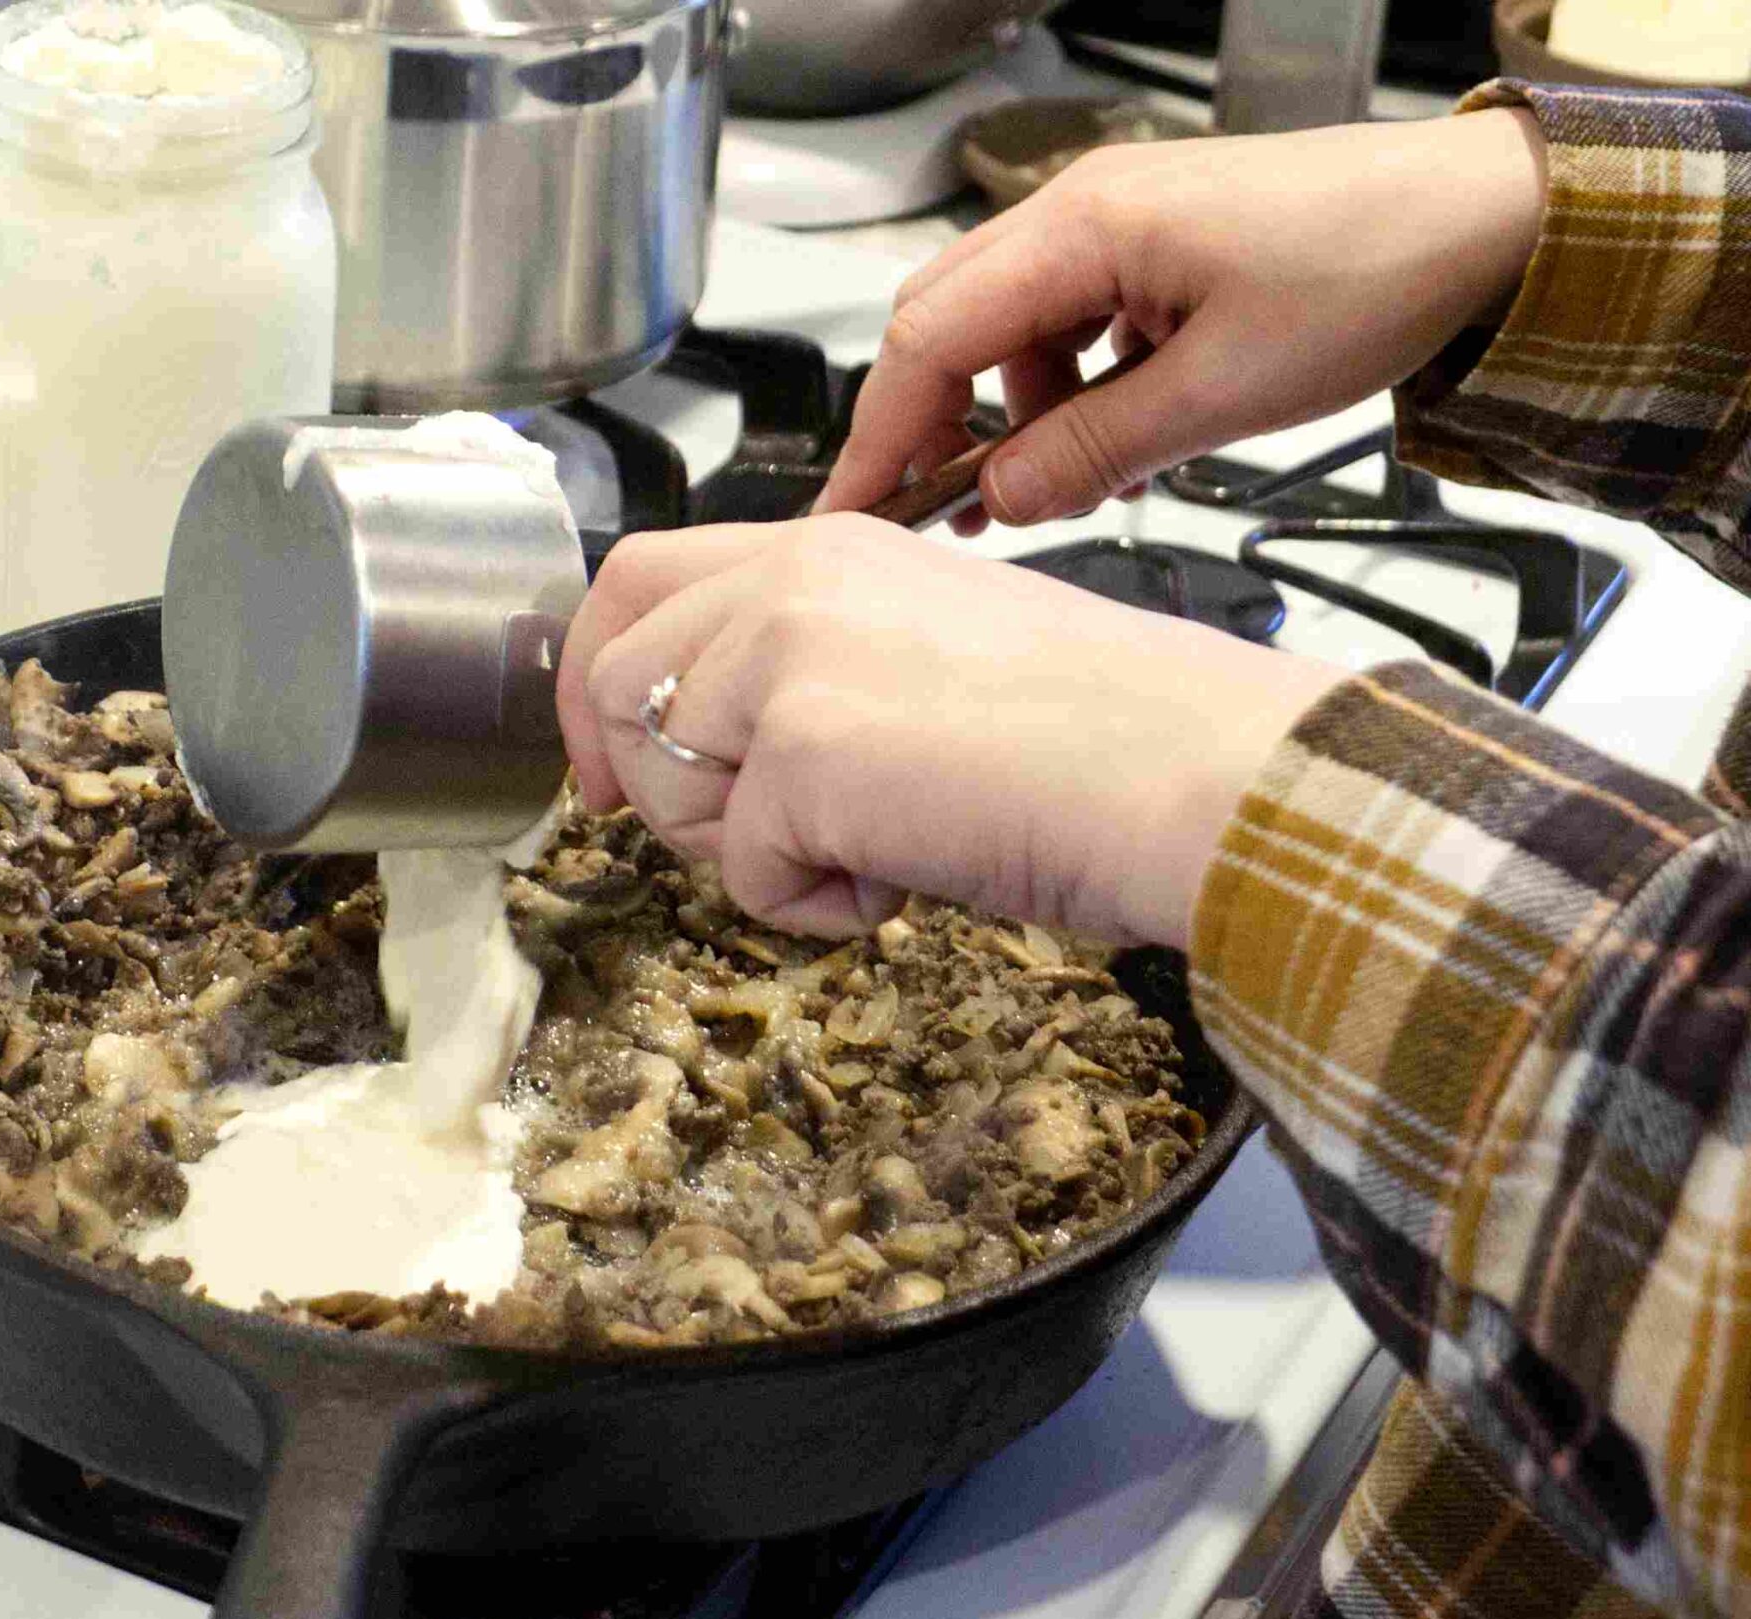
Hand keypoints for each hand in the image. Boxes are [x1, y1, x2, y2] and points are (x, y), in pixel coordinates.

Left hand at [555, 514, 1349, 945]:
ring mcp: (788, 657)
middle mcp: (792, 581)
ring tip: (872, 842)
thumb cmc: (1097, 732)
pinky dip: (814, 907)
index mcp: (825, 546)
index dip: (596, 683)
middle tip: (756, 840)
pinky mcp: (803, 749)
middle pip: (615, 681)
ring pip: (661, 780)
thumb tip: (701, 738)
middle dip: (662, 788)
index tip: (612, 768)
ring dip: (747, 849)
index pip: (634, 577)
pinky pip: (740, 871)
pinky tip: (905, 877)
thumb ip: (804, 663)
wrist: (1187, 771)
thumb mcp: (922, 651)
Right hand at [817, 108, 1545, 527]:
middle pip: (947, 326)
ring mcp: (1115, 225)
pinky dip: (1069, 395)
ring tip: (1059, 491)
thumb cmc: (1377, 270)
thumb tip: (1000, 499)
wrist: (1487, 220)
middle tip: (938, 514)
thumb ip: (1090, 451)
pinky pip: (1068, 327)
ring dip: (1013, 419)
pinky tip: (1115, 446)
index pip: (925, 337)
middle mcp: (1082, 211)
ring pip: (1007, 333)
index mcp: (1082, 228)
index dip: (879, 435)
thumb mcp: (1221, 395)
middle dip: (933, 426)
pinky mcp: (1151, 248)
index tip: (857, 513)